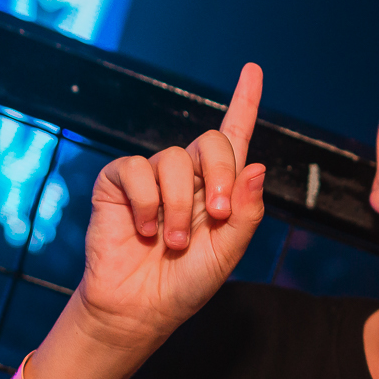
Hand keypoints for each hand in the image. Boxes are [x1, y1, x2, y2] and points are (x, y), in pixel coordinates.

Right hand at [74, 63, 267, 349]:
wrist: (140, 308)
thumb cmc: (186, 283)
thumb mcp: (228, 252)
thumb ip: (246, 212)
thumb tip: (259, 166)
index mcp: (219, 188)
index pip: (234, 137)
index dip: (244, 101)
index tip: (253, 69)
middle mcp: (187, 176)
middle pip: (212, 142)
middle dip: (220, 173)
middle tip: (216, 214)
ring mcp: (151, 177)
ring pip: (174, 159)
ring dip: (178, 205)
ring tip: (174, 242)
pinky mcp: (118, 184)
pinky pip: (136, 170)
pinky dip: (145, 202)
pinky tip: (144, 230)